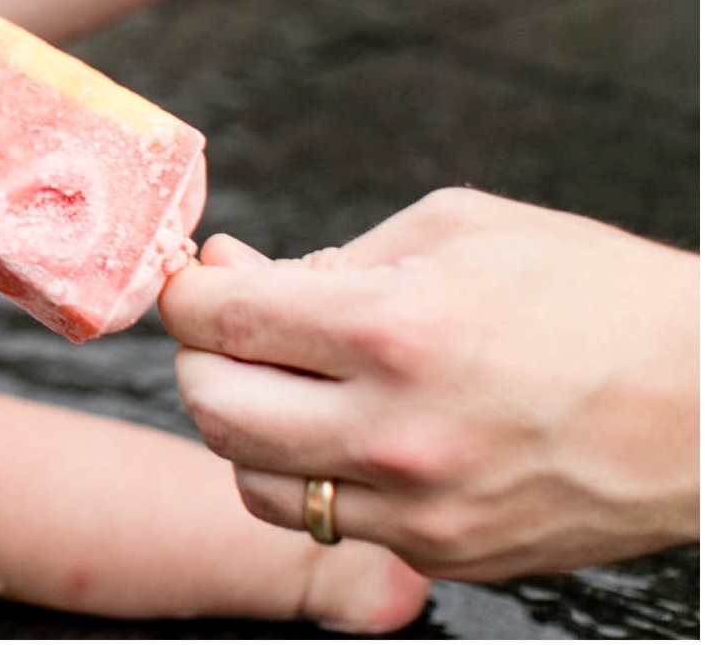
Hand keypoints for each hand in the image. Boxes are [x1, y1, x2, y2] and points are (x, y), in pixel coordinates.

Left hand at [163, 188, 699, 580]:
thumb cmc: (597, 295)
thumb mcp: (461, 229)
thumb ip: (335, 256)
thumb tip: (242, 274)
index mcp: (394, 331)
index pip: (220, 320)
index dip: (186, 292)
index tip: (196, 278)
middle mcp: (396, 432)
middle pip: (213, 409)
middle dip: (199, 359)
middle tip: (227, 329)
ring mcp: (422, 509)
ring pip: (256, 484)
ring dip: (246, 428)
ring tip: (284, 383)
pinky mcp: (451, 554)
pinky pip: (334, 523)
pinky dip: (317, 476)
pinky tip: (351, 429)